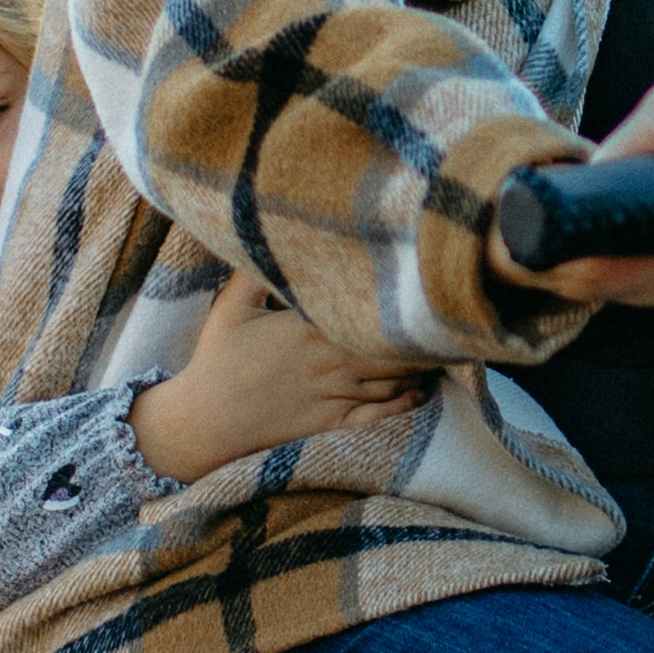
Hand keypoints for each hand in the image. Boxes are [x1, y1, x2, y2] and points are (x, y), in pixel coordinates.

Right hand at [130, 266, 426, 479]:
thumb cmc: (217, 358)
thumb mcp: (231, 305)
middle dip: (421, 337)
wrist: (205, 419)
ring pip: (391, 381)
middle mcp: (330, 362)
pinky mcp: (330, 421)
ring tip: (442, 351)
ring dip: (419, 368)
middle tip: (447, 322)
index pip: (368, 314)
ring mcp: (334, 395)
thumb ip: (254, 270)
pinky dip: (403, 404)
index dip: (399, 304)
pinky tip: (420, 393)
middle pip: (392, 349)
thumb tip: (268, 230)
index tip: (422, 289)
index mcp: (311, 329)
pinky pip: (377, 415)